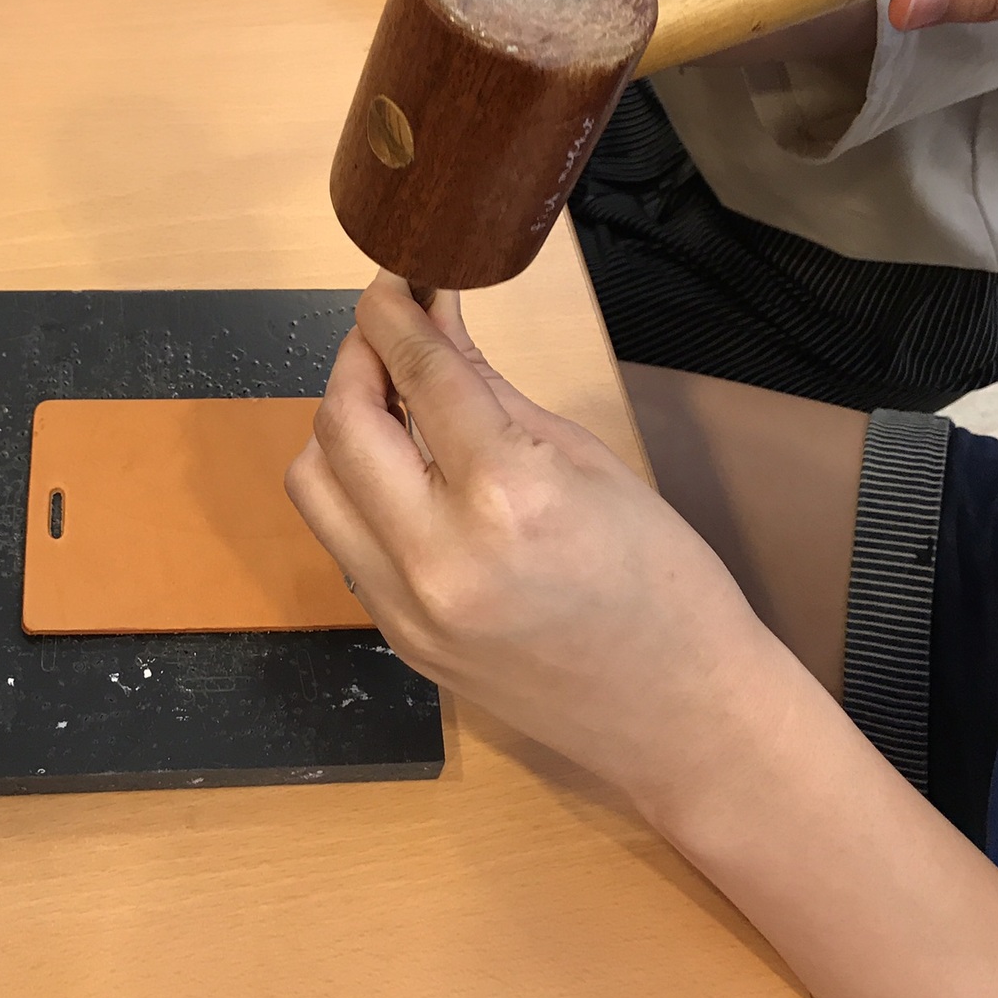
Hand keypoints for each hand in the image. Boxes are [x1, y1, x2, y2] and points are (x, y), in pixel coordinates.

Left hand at [286, 274, 779, 819]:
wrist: (683, 715)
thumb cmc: (663, 581)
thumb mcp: (584, 458)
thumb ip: (488, 388)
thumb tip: (435, 317)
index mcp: (506, 497)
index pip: (421, 376)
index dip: (395, 314)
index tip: (391, 282)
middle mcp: (438, 557)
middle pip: (342, 424)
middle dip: (356, 359)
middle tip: (387, 331)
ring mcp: (406, 610)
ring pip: (314, 482)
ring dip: (339, 426)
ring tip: (389, 400)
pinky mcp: (396, 640)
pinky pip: (341, 540)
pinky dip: (354, 488)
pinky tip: (399, 469)